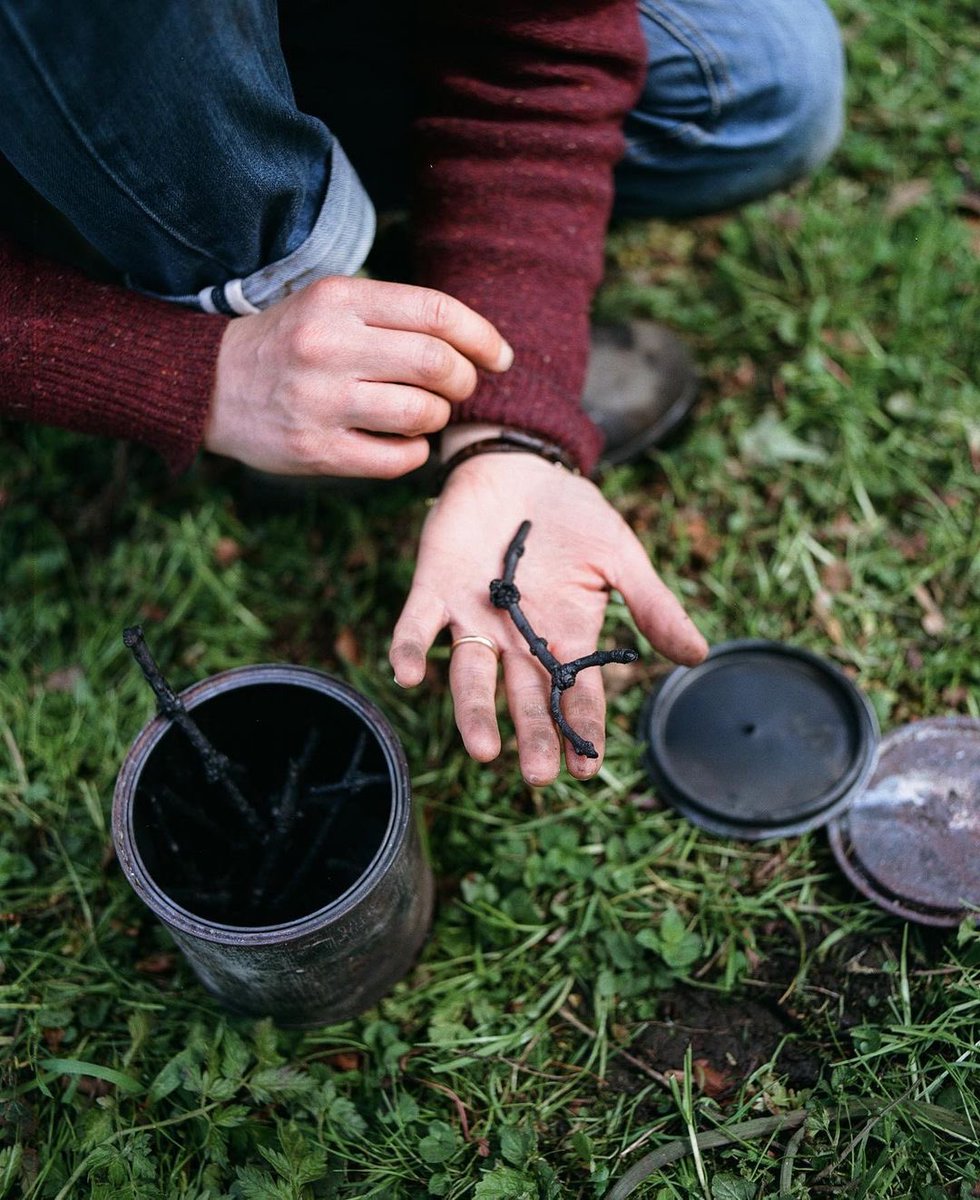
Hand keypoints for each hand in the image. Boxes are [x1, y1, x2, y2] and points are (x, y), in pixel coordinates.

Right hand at [204, 277, 512, 475]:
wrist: (208, 384)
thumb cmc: (290, 343)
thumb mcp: (330, 305)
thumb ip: (393, 314)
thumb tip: (474, 343)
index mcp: (338, 300)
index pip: (436, 313)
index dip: (482, 336)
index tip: (500, 358)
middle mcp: (329, 347)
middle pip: (437, 364)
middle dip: (465, 380)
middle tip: (460, 387)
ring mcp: (320, 402)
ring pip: (422, 413)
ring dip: (439, 417)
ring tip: (426, 413)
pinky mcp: (315, 450)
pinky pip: (396, 458)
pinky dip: (415, 452)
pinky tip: (404, 442)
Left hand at [389, 451, 707, 784]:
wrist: (519, 466)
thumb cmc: (572, 518)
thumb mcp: (620, 557)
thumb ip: (652, 605)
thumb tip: (698, 655)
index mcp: (564, 636)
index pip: (576, 694)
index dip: (581, 729)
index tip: (585, 769)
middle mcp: (516, 640)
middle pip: (524, 697)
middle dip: (532, 734)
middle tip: (537, 774)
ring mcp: (473, 618)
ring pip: (471, 675)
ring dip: (473, 712)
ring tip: (482, 750)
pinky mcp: (434, 590)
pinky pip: (416, 626)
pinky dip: (409, 648)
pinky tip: (409, 675)